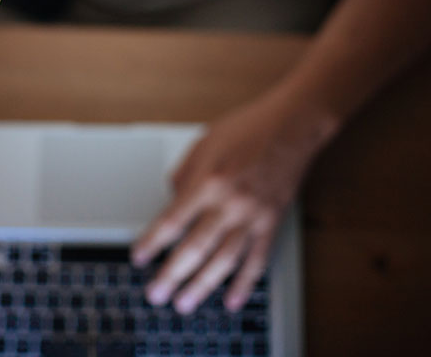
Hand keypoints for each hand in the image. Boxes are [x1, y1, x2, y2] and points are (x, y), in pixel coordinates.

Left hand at [131, 91, 336, 312]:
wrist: (292, 126)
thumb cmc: (247, 128)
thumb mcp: (204, 143)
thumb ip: (184, 175)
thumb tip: (171, 201)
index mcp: (208, 181)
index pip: (172, 221)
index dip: (152, 243)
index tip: (138, 258)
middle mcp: (229, 202)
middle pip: (195, 248)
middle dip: (171, 275)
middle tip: (155, 294)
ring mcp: (253, 216)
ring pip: (224, 261)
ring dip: (202, 286)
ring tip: (184, 304)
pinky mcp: (271, 223)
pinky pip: (257, 260)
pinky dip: (244, 284)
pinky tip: (231, 300)